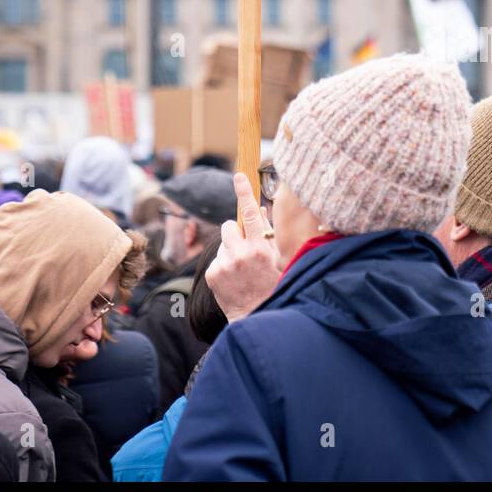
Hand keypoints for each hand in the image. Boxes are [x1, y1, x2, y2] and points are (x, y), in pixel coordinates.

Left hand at [207, 173, 282, 322]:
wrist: (257, 315)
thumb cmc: (273, 286)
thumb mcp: (278, 259)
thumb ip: (268, 234)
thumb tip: (260, 210)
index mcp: (260, 248)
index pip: (251, 214)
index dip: (244, 193)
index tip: (239, 176)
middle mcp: (241, 254)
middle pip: (229, 226)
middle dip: (235, 233)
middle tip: (245, 249)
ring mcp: (224, 265)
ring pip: (223, 243)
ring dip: (230, 250)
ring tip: (241, 269)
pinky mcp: (213, 274)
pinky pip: (216, 259)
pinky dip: (223, 265)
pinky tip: (233, 278)